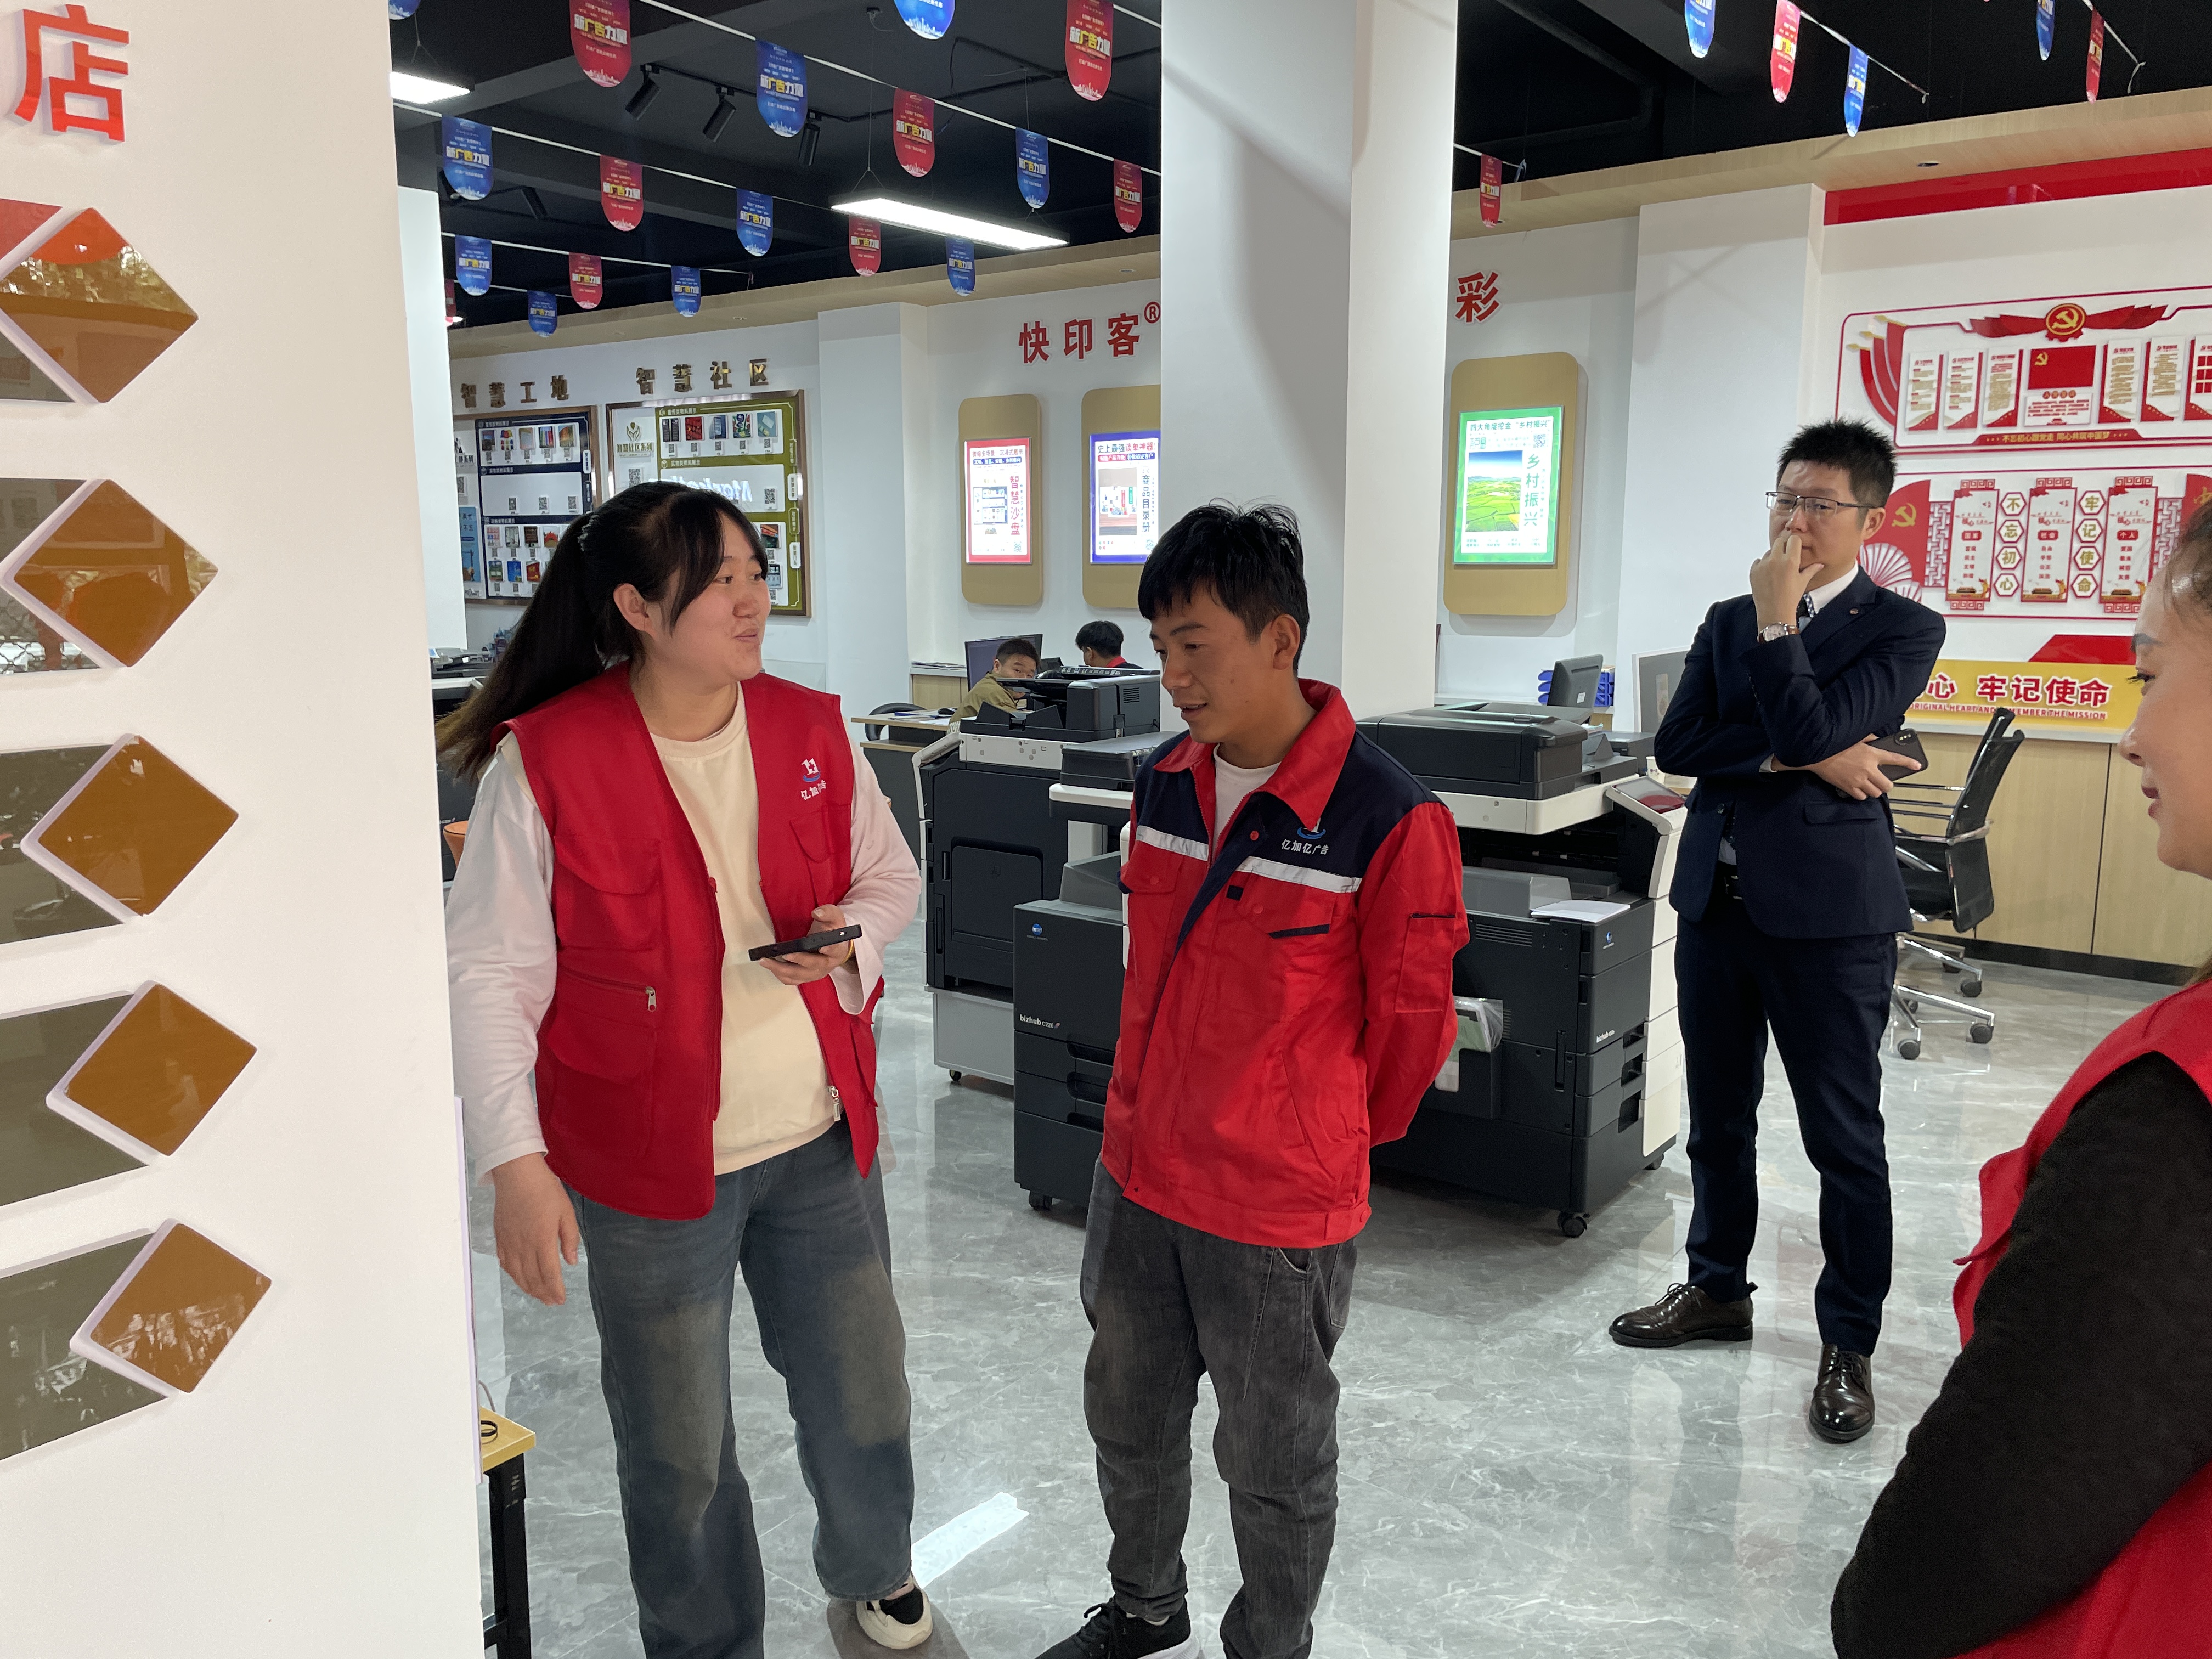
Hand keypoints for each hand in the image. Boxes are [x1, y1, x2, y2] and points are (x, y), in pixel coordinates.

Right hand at [490, 1153, 579, 1305]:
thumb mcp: (566, 1211)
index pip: (549, 1274)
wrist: (516, 1173)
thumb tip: (570, 1261)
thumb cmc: (544, 1189)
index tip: (561, 1300)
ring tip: (539, 1296)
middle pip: (532, 1278)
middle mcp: (523, 1245)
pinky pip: (505, 1264)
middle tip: (552, 1302)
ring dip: (529, 1288)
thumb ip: (569, 1238)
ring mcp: (509, 1242)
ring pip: (517, 1274)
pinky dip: (514, 1276)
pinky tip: (520, 1279)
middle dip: (543, 1293)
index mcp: (542, 1239)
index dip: (554, 1290)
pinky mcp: (500, 1237)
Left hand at [759, 903, 854, 987]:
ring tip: (766, 961)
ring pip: (798, 976)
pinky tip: (770, 965)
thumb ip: (827, 913)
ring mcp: (815, 973)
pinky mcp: (806, 977)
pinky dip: (779, 974)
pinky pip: (791, 980)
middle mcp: (826, 965)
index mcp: (836, 950)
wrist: (834, 946)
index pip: (834, 950)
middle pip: (812, 966)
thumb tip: (817, 913)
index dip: (830, 949)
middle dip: (797, 960)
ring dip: (781, 970)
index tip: (823, 947)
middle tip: (783, 953)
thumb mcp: (834, 917)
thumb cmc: (833, 932)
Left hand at [1749, 524, 1821, 629]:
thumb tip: (1820, 564)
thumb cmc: (1790, 598)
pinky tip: (1768, 576)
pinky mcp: (1753, 571)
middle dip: (1783, 547)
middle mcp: (1775, 560)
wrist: (1774, 613)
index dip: (1794, 543)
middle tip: (1786, 557)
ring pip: (1768, 552)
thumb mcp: (1802, 582)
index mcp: (1790, 561)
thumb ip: (1811, 570)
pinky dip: (1762, 565)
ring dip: (1773, 557)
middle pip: (1779, 541)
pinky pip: (1758, 561)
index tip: (1795, 548)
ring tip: (1777, 570)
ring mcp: (1763, 565)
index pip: (1793, 539)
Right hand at [1782, 738, 1920, 799]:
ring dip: (1874, 790)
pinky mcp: (1849, 787)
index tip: (1917, 766)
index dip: (1908, 763)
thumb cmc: (1835, 744)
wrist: (1817, 753)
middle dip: (1886, 784)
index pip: (1896, 759)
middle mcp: (1868, 768)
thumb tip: (1876, 740)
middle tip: (1882, 782)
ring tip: (1869, 785)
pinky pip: (1862, 797)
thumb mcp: (1855, 737)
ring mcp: (1859, 780)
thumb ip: (1869, 739)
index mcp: (1872, 754)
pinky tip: (1858, 789)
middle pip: (1887, 784)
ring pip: (1876, 793)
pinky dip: (1862, 795)